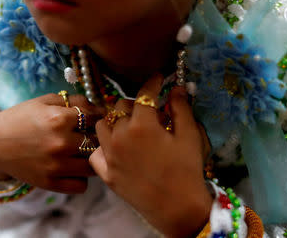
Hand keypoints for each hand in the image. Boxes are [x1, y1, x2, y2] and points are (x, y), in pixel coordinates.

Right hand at [0, 93, 104, 193]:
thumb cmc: (20, 118)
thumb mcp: (44, 102)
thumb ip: (73, 100)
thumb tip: (99, 106)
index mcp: (59, 119)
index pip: (95, 118)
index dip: (97, 117)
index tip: (94, 119)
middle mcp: (60, 143)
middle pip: (97, 142)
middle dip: (96, 138)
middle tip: (89, 136)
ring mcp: (56, 166)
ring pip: (93, 165)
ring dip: (90, 159)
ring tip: (81, 153)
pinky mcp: (50, 183)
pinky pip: (81, 185)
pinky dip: (80, 178)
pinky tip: (72, 168)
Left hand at [89, 75, 211, 237]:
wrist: (177, 207)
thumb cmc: (187, 170)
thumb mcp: (190, 136)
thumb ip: (181, 108)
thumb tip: (178, 88)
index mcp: (142, 124)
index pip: (144, 94)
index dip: (153, 83)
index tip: (158, 78)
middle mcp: (120, 136)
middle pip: (119, 107)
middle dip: (134, 104)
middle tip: (147, 111)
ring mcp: (109, 155)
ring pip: (103, 126)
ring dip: (115, 121)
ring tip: (128, 127)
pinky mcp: (105, 172)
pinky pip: (96, 152)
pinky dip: (103, 146)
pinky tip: (116, 149)